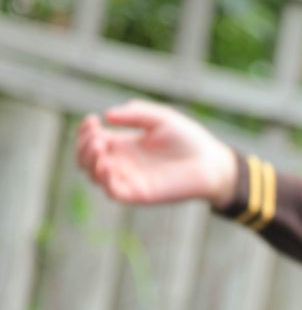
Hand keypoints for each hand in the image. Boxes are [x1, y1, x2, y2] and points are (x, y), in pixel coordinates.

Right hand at [76, 99, 237, 208]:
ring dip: (88, 160)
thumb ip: (135, 114)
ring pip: (94, 176)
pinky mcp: (140, 194)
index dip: (84, 131)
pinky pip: (113, 191)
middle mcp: (124, 163)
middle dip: (82, 145)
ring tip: (99, 145)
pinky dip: (103, 179)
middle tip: (95, 134)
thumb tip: (107, 117)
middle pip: (87, 159)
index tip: (92, 119)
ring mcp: (130, 179)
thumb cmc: (189, 139)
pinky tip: (106, 163)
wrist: (211, 163)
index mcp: (126, 145)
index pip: (93, 141)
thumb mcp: (160, 118)